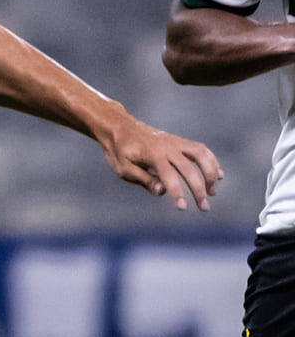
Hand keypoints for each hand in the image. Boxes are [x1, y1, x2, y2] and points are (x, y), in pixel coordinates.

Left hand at [103, 120, 221, 210]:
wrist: (119, 127)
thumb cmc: (119, 151)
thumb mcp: (123, 168)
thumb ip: (143, 179)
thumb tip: (162, 192)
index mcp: (151, 154)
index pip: (169, 176)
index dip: (177, 193)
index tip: (183, 208)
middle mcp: (167, 146)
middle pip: (188, 169)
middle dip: (199, 190)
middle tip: (204, 208)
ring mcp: (175, 142)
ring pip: (201, 155)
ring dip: (210, 174)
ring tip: (212, 192)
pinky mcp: (179, 141)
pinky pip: (201, 149)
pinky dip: (212, 161)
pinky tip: (218, 175)